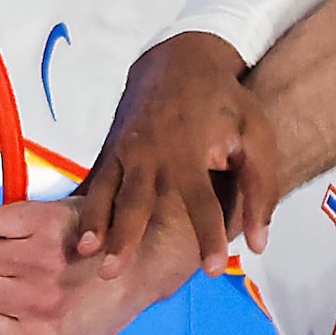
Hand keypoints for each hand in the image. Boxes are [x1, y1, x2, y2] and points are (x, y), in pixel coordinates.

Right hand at [75, 31, 281, 275]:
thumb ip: (261, 190)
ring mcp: (125, 151)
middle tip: (114, 273)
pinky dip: (84, 208)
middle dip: (125, 237)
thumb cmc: (225, 103)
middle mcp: (151, 153)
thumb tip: (260, 244)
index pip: (201, 201)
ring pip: (107, 193)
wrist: (179, 61)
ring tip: (84, 252)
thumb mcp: (256, 136)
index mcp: (189, 150)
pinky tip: (74, 235)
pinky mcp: (110, 151)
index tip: (214, 269)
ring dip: (95, 224)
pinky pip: (94, 182)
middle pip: (138, 201)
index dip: (209, 235)